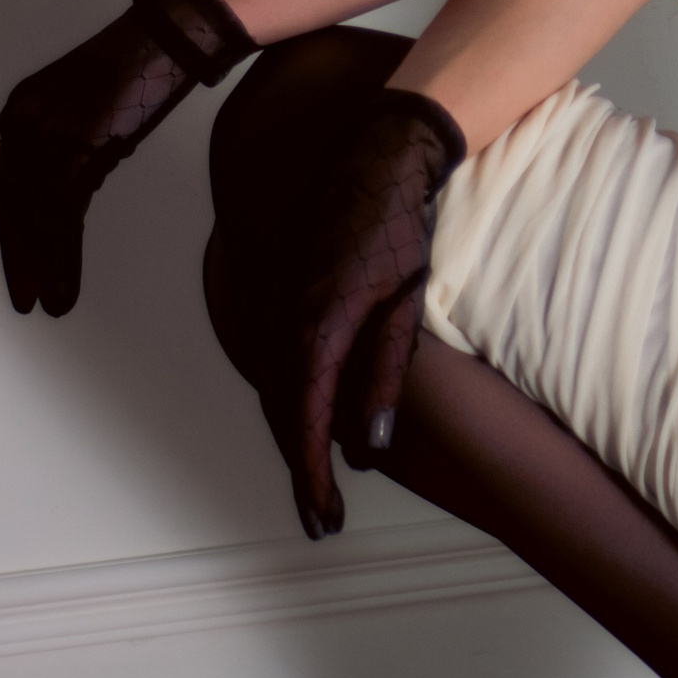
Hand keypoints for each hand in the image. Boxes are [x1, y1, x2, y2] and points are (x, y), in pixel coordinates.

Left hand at [0, 0, 254, 315]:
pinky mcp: (80, 149)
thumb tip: (73, 176)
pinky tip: (63, 286)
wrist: (169, 35)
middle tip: (15, 297)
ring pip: (31, 216)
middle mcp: (25, 123)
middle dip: (9, 255)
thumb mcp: (86, 98)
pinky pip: (61, 217)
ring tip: (38, 303)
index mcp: (22, 108)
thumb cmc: (139, 59)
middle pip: (6, 203)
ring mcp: (51, 135)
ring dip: (36, 265)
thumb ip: (68, 135)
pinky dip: (62, 257)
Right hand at [265, 88, 465, 537]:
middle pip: (284, 415)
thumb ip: (383, 378)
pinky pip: (278, 358)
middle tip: (323, 519)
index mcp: (315, 331)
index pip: (306, 426)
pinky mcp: (279, 292)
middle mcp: (282, 322)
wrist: (374, 156)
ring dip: (296, 435)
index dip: (312, 480)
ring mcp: (275, 305)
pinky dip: (290, 397)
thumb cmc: (398, 230)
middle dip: (303, 470)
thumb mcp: (403, 309)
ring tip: (318, 481)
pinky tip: (310, 416)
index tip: (324, 521)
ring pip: (277, 388)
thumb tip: (369, 447)